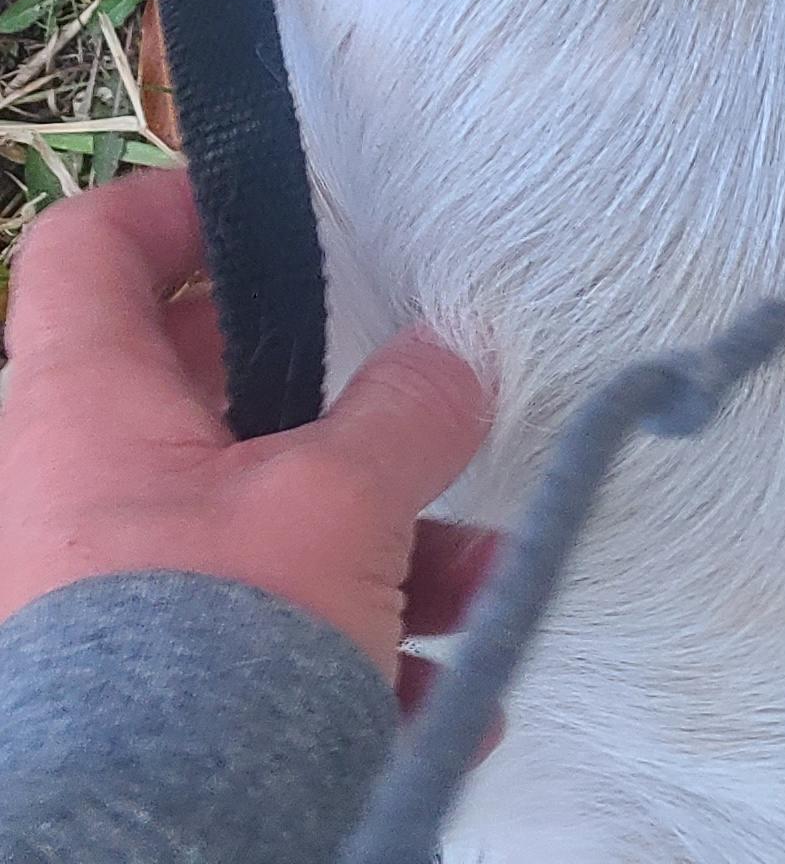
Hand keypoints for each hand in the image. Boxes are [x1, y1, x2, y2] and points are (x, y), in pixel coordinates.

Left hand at [0, 165, 493, 693]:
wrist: (149, 858)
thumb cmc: (214, 645)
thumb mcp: (337, 502)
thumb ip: (406, 411)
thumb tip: (449, 360)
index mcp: (86, 409)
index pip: (88, 249)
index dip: (170, 210)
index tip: (268, 222)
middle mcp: (77, 494)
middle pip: (202, 398)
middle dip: (337, 414)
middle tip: (410, 414)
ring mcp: (110, 599)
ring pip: (253, 530)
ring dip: (382, 550)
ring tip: (481, 588)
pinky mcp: (152, 694)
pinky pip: (258, 643)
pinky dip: (356, 655)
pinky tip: (450, 700)